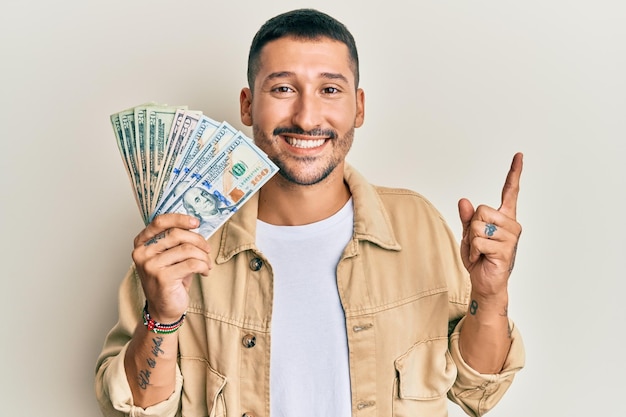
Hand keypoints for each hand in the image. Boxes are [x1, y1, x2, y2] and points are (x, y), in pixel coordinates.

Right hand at [131, 213, 211, 322]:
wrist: (163, 308)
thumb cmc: (169, 279)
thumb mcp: (169, 256)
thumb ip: (175, 240)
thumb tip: (195, 225)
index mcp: (142, 243)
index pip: (159, 222)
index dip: (180, 219)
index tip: (195, 223)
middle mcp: (142, 253)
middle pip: (176, 234)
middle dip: (198, 240)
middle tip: (206, 249)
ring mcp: (150, 266)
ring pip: (187, 249)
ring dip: (203, 256)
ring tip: (206, 263)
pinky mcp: (162, 278)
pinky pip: (192, 264)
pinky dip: (203, 266)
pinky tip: (204, 271)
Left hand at [458, 153, 522, 298]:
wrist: (485, 282)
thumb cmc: (479, 258)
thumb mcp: (467, 234)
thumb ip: (466, 218)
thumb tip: (464, 201)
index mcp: (503, 218)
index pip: (510, 191)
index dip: (514, 173)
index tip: (519, 155)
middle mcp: (511, 225)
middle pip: (481, 210)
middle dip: (471, 227)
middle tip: (478, 244)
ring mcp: (510, 237)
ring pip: (477, 226)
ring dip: (471, 242)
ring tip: (480, 252)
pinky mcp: (505, 249)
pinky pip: (477, 242)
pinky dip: (472, 252)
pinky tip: (481, 259)